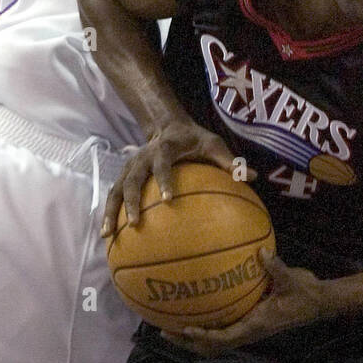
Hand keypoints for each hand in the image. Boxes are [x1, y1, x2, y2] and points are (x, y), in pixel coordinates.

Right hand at [100, 119, 247, 236]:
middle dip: (131, 201)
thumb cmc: (195, 140)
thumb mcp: (213, 144)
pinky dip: (109, 214)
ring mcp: (130, 167)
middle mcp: (142, 157)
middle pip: (132, 179)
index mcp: (164, 148)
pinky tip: (109, 236)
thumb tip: (253, 177)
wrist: (169, 126)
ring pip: (117, 189)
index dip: (163, 180)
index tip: (168, 200)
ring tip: (108, 236)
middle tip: (135, 224)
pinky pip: (114, 195)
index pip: (162, 164)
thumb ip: (230, 162)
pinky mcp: (124, 176)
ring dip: (111, 211)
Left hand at [167, 250, 325, 354]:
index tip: (186, 329)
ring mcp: (247, 328)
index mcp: (256, 326)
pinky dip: (204, 326)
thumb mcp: (292, 280)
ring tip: (169, 326)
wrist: (316, 304)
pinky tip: (193, 311)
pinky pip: (221, 328)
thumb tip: (261, 252)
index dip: (204, 336)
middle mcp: (248, 331)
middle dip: (187, 342)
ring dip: (191, 338)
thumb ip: (276, 267)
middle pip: (211, 346)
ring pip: (214, 341)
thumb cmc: (304, 294)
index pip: (224, 337)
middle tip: (164, 331)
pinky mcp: (248, 321)